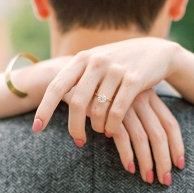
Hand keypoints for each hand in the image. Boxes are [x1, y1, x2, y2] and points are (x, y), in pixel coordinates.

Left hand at [34, 37, 180, 138]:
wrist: (156, 51)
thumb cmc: (118, 63)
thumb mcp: (94, 63)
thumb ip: (75, 78)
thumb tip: (52, 99)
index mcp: (81, 58)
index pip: (56, 86)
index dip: (45, 108)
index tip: (37, 128)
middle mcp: (96, 62)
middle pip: (77, 103)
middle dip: (75, 127)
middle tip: (78, 140)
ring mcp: (116, 69)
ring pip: (97, 109)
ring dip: (97, 127)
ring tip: (100, 132)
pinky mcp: (135, 80)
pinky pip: (117, 111)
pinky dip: (112, 126)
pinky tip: (111, 132)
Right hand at [110, 90, 183, 184]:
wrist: (73, 78)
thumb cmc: (101, 93)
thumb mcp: (125, 99)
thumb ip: (138, 114)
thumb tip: (152, 143)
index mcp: (149, 96)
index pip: (170, 124)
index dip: (177, 146)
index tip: (179, 165)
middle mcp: (140, 99)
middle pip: (159, 134)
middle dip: (164, 160)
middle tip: (164, 180)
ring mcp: (124, 106)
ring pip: (142, 138)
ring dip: (147, 162)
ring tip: (148, 178)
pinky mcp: (106, 113)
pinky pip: (122, 137)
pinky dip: (127, 155)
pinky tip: (129, 168)